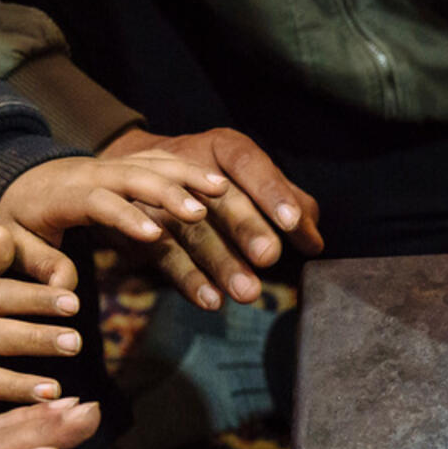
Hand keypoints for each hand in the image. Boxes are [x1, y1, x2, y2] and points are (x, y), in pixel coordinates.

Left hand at [0, 154, 230, 289]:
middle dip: (168, 193)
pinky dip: (192, 171)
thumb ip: (41, 264)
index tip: (153, 236)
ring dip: (189, 177)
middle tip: (200, 214)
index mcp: (62, 194)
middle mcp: (92, 173)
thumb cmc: (20, 218)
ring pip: (154, 163)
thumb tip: (65, 289)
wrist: (21, 177)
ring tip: (223, 192)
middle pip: (134, 176)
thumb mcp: (17, 244)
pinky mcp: (130, 163)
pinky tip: (221, 186)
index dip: (124, 216)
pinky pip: (164, 161)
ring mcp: (114, 165)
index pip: (96, 201)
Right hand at [102, 128, 320, 307]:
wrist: (133, 174)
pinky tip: (211, 300)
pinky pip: (164, 254)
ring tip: (247, 292)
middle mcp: (189, 164)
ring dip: (221, 262)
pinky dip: (189, 279)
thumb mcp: (246, 181)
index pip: (250, 164)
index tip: (293, 223)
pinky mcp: (136, 225)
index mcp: (223, 148)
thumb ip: (284, 204)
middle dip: (247, 228)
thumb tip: (313, 242)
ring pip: (193, 230)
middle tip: (269, 257)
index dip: (271, 192)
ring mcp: (157, 195)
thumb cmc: (210, 183)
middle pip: (222, 199)